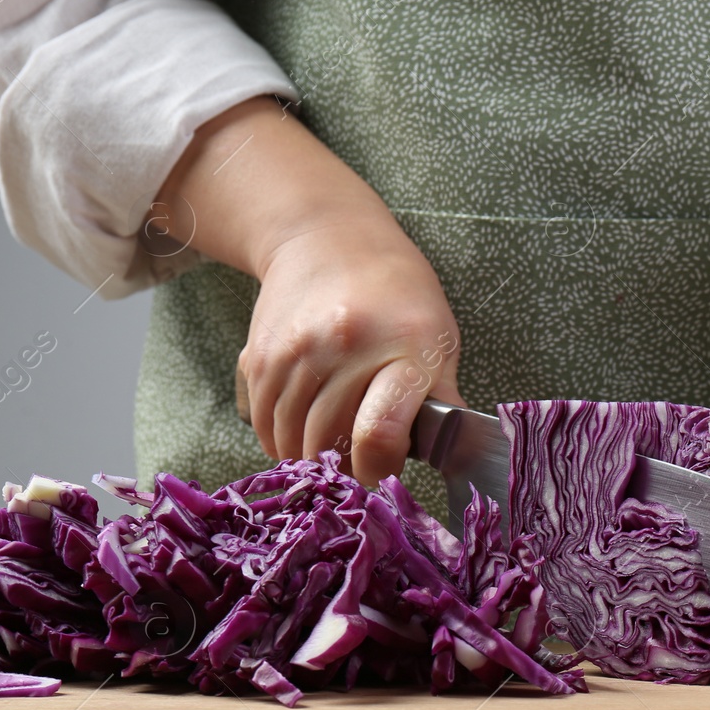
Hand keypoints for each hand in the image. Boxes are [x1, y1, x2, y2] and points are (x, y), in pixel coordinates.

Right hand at [148, 97, 461, 483]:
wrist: (329, 239)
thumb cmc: (397, 295)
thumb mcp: (439, 338)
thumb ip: (441, 400)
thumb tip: (451, 458)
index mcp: (403, 346)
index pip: (378, 433)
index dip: (380, 468)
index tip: (385, 470)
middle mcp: (344, 346)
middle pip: (328, 443)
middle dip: (346, 469)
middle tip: (359, 464)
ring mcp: (295, 351)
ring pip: (290, 440)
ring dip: (310, 457)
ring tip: (332, 447)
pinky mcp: (258, 356)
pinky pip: (262, 423)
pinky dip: (280, 439)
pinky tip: (303, 428)